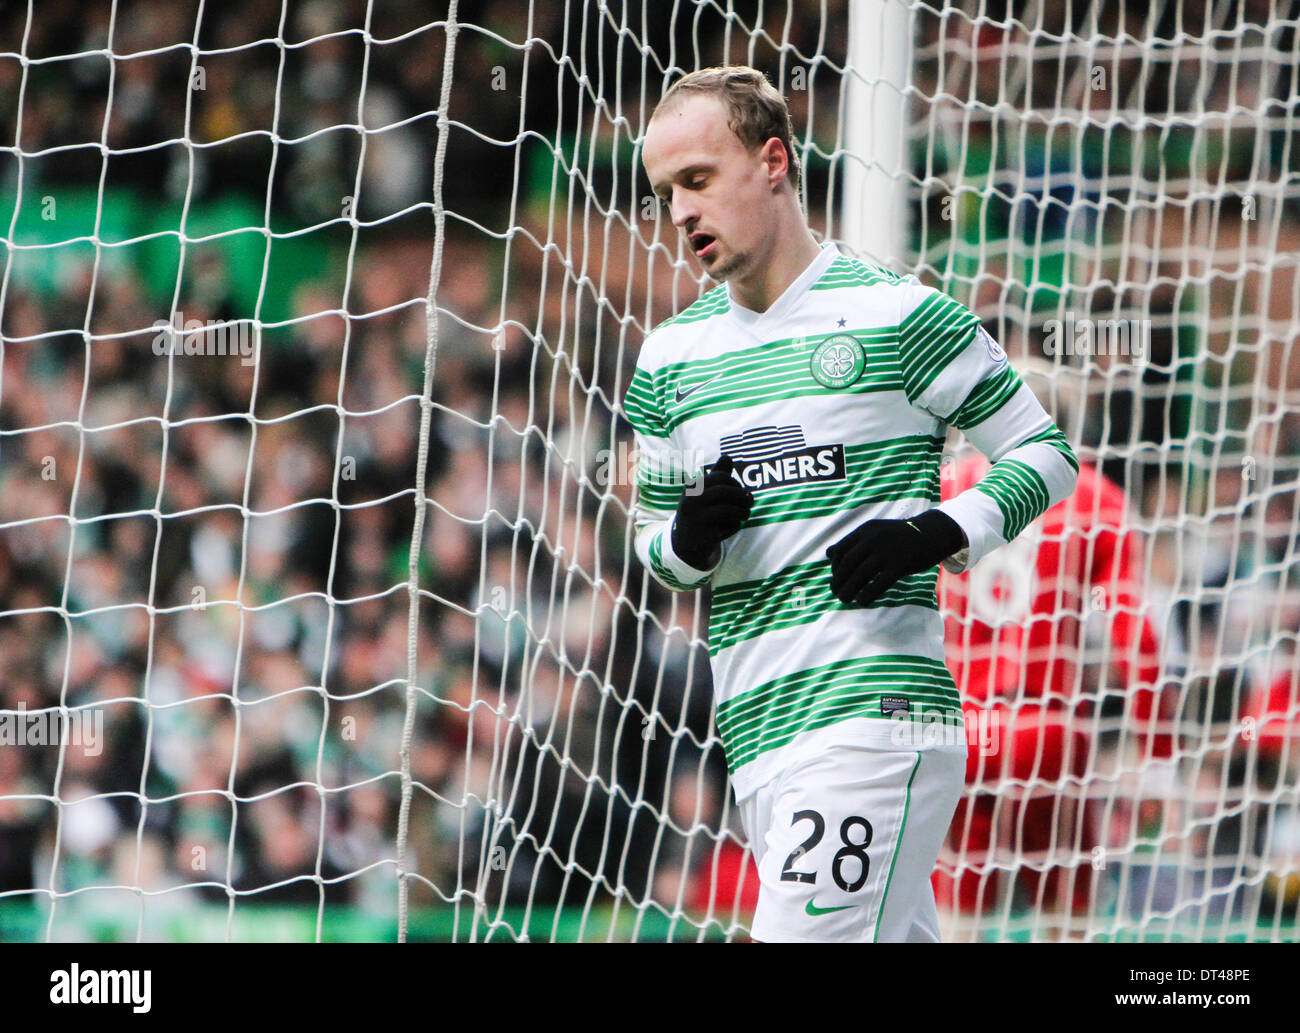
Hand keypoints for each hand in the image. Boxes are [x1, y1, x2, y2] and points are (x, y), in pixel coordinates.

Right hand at [671, 454, 753, 569]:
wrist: (684, 543)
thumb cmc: (700, 511)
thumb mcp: (704, 492)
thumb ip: (717, 475)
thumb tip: (727, 456)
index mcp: (692, 488)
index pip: (721, 477)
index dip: (736, 483)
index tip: (741, 491)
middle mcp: (690, 501)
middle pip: (724, 492)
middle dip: (742, 496)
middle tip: (750, 502)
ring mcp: (696, 519)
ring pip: (727, 510)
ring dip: (743, 512)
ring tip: (746, 514)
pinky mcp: (703, 536)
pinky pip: (728, 527)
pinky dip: (735, 526)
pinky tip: (733, 526)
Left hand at [825, 509, 964, 605]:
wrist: (931, 534)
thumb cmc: (900, 537)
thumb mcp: (875, 532)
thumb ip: (852, 542)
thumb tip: (828, 553)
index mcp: (866, 530)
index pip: (840, 550)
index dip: (834, 567)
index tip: (836, 578)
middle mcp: (874, 538)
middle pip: (847, 564)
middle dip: (838, 581)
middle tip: (835, 592)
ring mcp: (887, 552)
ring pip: (860, 575)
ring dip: (848, 590)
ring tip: (844, 600)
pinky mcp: (900, 565)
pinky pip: (878, 584)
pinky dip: (867, 595)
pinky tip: (862, 602)